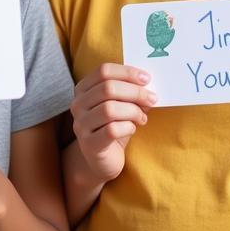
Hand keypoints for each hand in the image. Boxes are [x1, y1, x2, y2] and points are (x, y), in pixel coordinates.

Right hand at [70, 63, 156, 182]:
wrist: (102, 159)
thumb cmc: (113, 126)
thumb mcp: (120, 105)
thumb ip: (130, 92)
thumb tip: (148, 83)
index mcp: (83, 89)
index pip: (104, 71)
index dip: (127, 72)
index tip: (147, 79)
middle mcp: (78, 105)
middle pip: (108, 88)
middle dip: (135, 92)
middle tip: (152, 98)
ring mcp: (81, 125)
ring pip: (109, 109)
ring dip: (133, 111)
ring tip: (142, 117)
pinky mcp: (90, 144)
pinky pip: (112, 130)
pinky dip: (128, 127)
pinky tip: (132, 129)